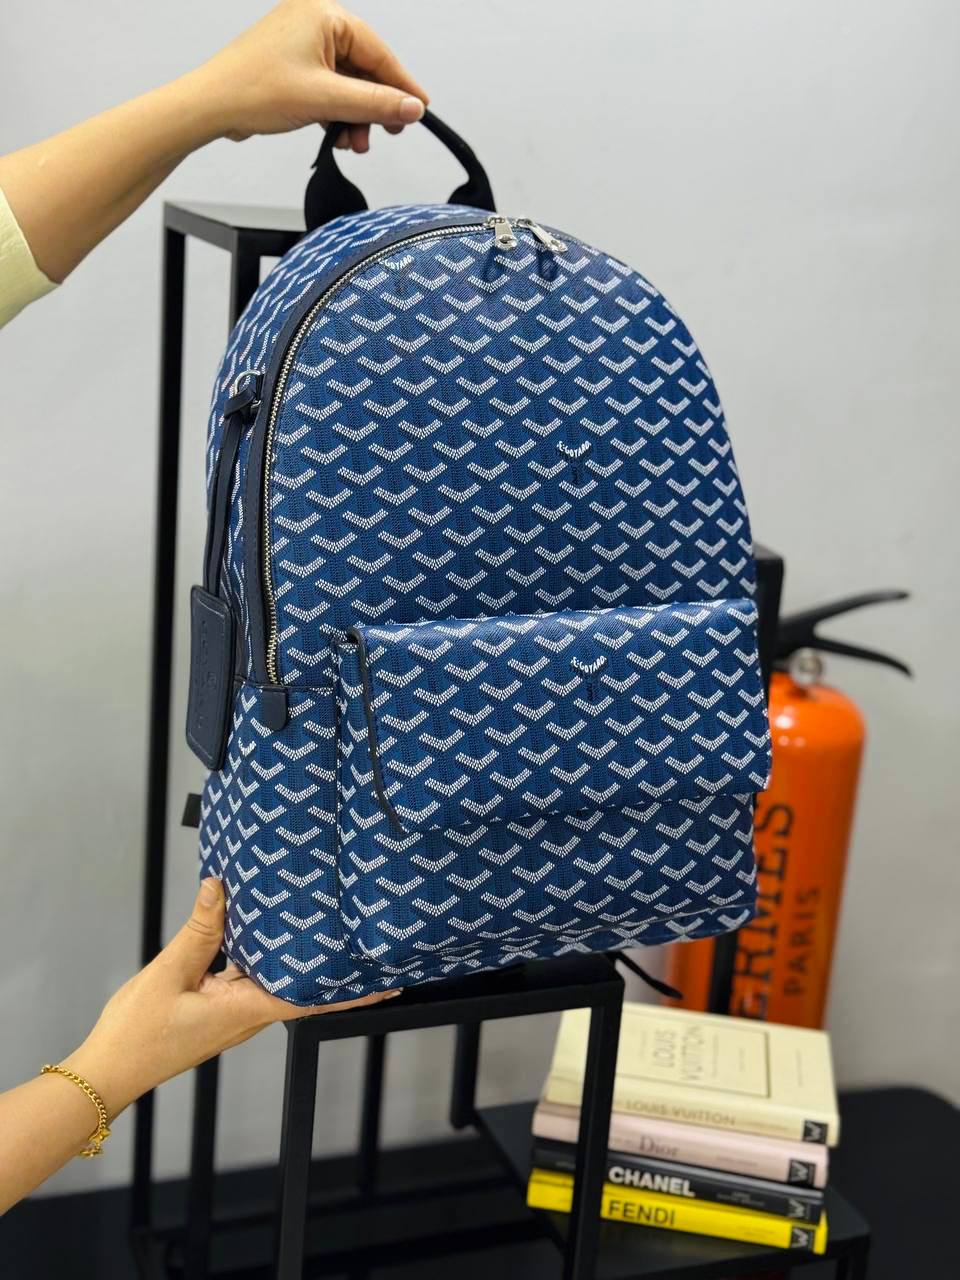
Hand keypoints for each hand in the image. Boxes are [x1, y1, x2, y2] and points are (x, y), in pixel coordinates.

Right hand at [62, 879, 397, 1116]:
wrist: (107, 1071)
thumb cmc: (137, 1033)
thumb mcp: (169, 973)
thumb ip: (199, 929)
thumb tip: (221, 886)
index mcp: (246, 1012)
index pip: (312, 1000)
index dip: (351, 991)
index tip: (386, 982)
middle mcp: (248, 1016)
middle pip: (299, 986)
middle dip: (330, 966)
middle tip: (360, 937)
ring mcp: (232, 1014)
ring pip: (272, 978)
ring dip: (294, 956)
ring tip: (319, 922)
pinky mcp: (216, 1009)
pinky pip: (247, 978)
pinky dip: (259, 954)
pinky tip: (259, 928)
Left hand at [190, 0, 428, 150]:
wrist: (211, 105)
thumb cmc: (253, 89)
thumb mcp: (326, 99)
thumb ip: (375, 103)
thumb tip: (412, 108)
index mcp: (323, 14)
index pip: (378, 51)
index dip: (401, 85)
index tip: (420, 109)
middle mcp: (313, 22)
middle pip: (364, 68)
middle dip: (374, 106)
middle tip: (387, 132)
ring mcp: (302, 44)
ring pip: (347, 83)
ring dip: (355, 115)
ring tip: (355, 142)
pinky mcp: (292, 66)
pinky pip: (329, 88)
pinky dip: (337, 113)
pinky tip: (338, 135)